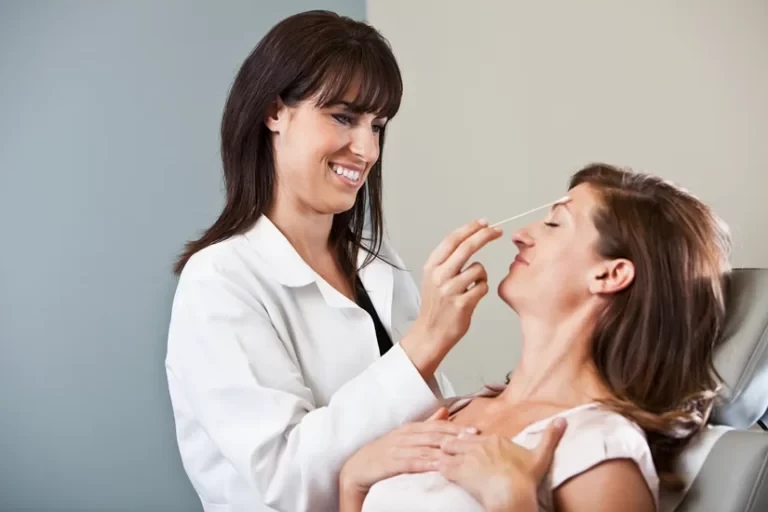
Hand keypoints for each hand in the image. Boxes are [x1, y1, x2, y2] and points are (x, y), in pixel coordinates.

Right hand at [339, 408, 475, 497]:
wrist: (356, 469)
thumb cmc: (383, 454)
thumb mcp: (405, 438)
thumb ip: (426, 425)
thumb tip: (444, 411)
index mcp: (410, 429)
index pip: (437, 426)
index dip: (456, 428)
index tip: (475, 430)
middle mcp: (404, 436)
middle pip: (434, 434)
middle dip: (455, 436)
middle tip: (474, 438)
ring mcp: (396, 448)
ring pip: (424, 447)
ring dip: (444, 449)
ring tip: (461, 451)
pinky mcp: (389, 463)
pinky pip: (410, 462)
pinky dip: (425, 463)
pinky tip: (438, 465)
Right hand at [401, 219, 502, 377]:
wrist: (430, 332)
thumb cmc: (436, 306)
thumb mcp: (433, 278)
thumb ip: (447, 261)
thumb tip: (467, 240)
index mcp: (432, 266)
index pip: (453, 239)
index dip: (470, 228)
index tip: (483, 223)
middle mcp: (440, 275)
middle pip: (467, 247)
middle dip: (485, 235)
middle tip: (497, 231)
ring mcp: (451, 289)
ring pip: (479, 269)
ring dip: (481, 275)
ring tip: (472, 286)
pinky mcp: (462, 303)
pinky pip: (483, 287)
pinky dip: (482, 289)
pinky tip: (472, 297)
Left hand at [438, 417, 566, 511]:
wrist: (512, 491)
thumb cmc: (525, 476)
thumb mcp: (541, 455)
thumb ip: (550, 436)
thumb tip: (563, 419)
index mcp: (495, 439)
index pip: (476, 436)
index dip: (470, 439)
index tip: (467, 440)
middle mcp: (478, 445)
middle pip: (459, 441)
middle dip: (453, 444)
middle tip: (446, 447)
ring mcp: (467, 457)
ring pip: (448, 450)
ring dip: (444, 454)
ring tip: (438, 456)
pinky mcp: (458, 472)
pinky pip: (442, 467)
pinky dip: (438, 468)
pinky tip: (435, 469)